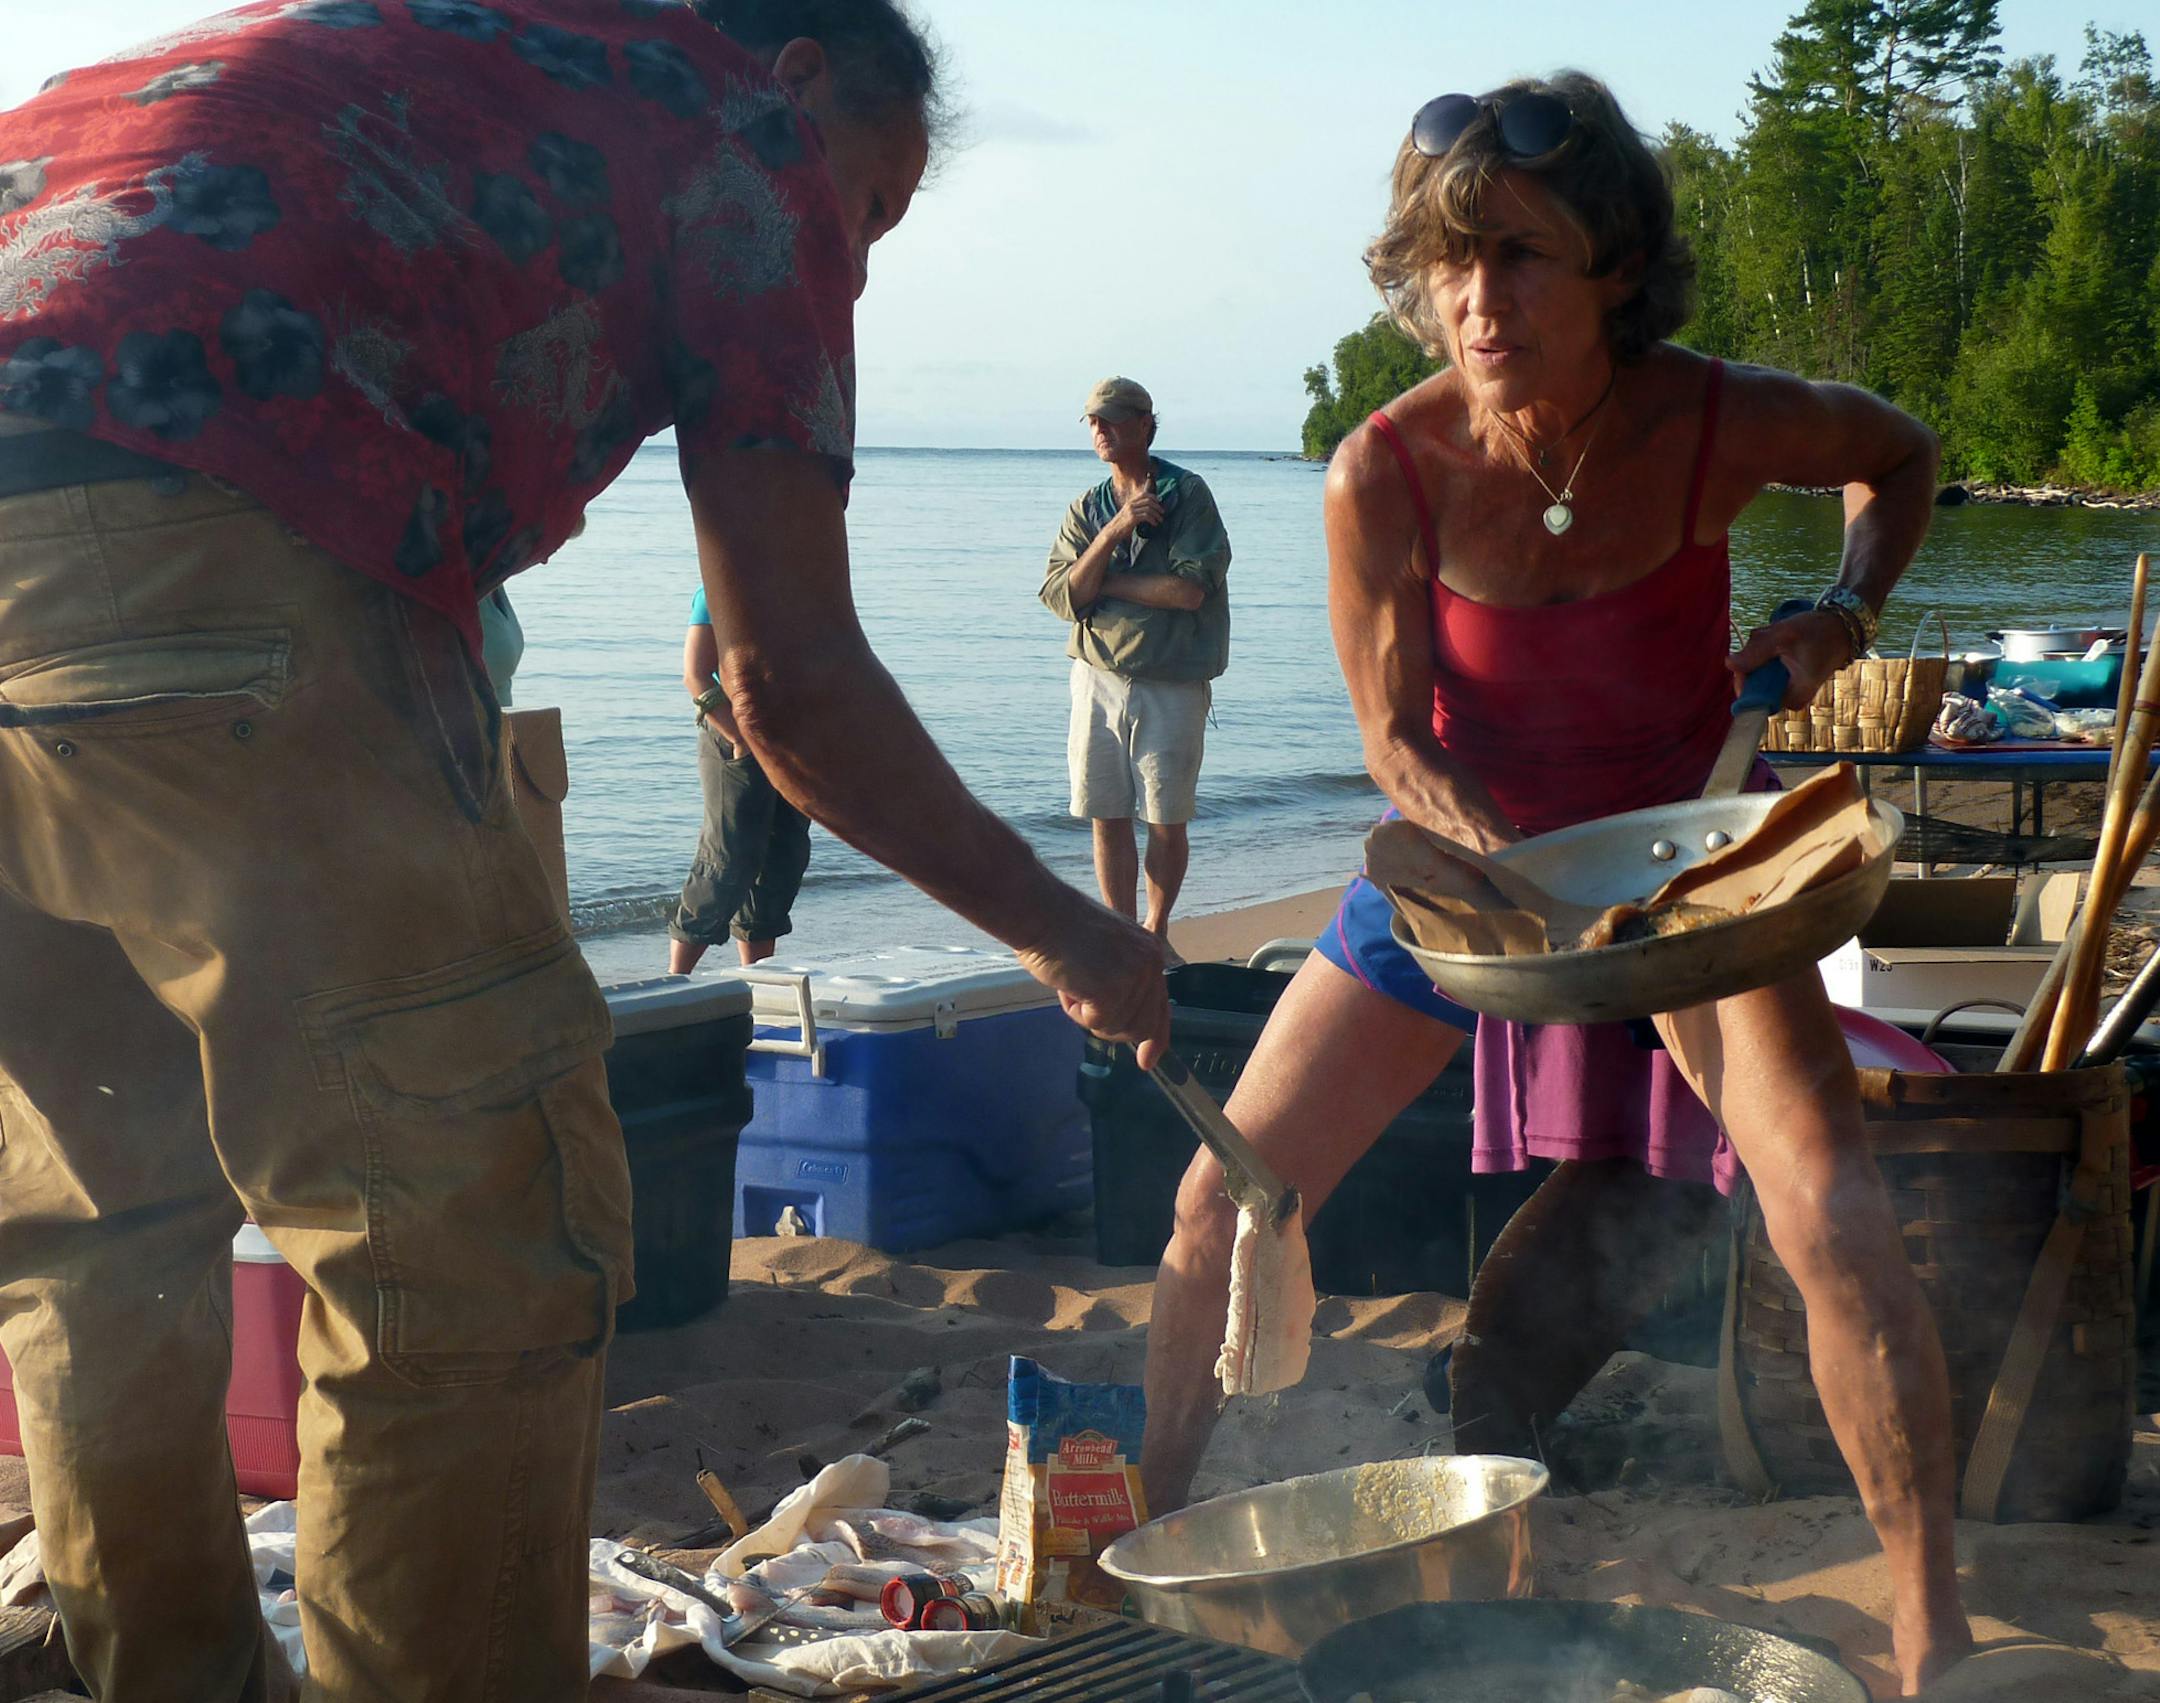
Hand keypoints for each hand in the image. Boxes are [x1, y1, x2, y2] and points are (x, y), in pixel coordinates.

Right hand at [1015, 893, 1171, 1068]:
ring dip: (1088, 1015)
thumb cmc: (1060, 930)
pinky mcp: (1112, 990)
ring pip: (1116, 1028)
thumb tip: (1131, 1025)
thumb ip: (1123, 981)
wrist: (1039, 912)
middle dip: (1109, 1025)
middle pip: (1141, 1026)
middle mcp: (1150, 964)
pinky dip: (1076, 1013)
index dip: (1154, 1037)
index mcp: (1151, 953)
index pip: (1160, 1006)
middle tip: (1082, 1000)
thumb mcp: (1106, 954)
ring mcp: (1133, 977)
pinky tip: (1068, 985)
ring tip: (1073, 982)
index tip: (1146, 1061)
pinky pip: (1096, 1024)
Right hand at [1110, 489, 1165, 539]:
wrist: (1113, 531)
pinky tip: (1155, 524)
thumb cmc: (1122, 524)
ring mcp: (1131, 511)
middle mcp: (1131, 504)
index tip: (1159, 503)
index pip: (1144, 494)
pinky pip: (1146, 516)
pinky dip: (1153, 520)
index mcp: (1130, 502)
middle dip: (1157, 506)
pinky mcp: (1133, 518)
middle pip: (1148, 501)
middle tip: (1162, 512)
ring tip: (1160, 520)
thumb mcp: (1129, 513)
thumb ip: (1137, 509)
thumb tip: (1149, 508)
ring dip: (1157, 514)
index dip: (1153, 497)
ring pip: (1149, 509)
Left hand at [1729, 608, 1854, 710]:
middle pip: (1754, 685)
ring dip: (1761, 652)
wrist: (1842, 625)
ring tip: (1779, 637)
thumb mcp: (1784, 637)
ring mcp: (1788, 686)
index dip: (1744, 682)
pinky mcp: (1787, 675)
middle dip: (1754, 660)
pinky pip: (1767, 666)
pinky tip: (1781, 639)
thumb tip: (1729, 664)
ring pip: (1759, 673)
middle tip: (1767, 640)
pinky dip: (1768, 651)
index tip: (1743, 662)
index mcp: (1793, 697)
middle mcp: (1790, 697)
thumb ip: (1755, 652)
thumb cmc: (1819, 631)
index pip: (1754, 701)